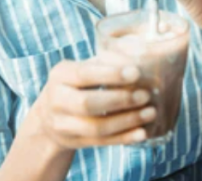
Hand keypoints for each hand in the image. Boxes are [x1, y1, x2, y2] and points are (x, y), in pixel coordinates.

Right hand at [30, 57, 155, 150]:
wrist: (50, 113)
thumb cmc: (78, 82)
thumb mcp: (82, 67)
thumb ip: (105, 63)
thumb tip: (138, 58)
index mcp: (60, 75)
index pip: (85, 74)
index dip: (111, 74)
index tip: (136, 72)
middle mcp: (56, 100)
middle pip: (87, 104)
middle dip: (120, 100)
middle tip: (146, 95)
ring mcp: (62, 125)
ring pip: (96, 127)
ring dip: (126, 121)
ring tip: (150, 112)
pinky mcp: (73, 142)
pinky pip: (101, 142)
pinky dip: (123, 138)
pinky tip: (142, 133)